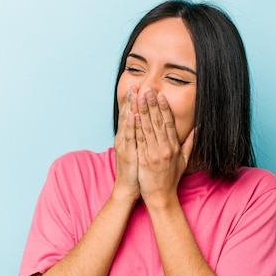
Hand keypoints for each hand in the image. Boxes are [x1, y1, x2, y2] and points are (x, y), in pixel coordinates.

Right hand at [113, 86, 139, 201]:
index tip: (140, 89)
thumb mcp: (140, 154)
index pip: (133, 117)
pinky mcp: (128, 154)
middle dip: (133, 100)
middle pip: (129, 116)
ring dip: (132, 108)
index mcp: (129, 139)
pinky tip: (134, 114)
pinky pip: (130, 138)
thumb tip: (151, 131)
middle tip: (136, 85)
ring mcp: (125, 146)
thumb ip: (145, 141)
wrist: (127, 189)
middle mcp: (124, 140)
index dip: (136, 103)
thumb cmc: (136, 173)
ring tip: (135, 93)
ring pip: (128, 124)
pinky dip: (131, 125)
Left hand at [135, 89, 194, 207]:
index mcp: (174, 147)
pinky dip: (137, 127)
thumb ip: (191, 144)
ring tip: (140, 97)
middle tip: (148, 90)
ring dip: (144, 111)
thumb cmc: (171, 179)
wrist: (161, 196)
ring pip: (149, 128)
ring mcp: (155, 153)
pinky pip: (140, 140)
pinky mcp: (145, 159)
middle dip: (153, 105)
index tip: (161, 96)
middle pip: (159, 122)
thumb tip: (198, 129)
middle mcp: (166, 148)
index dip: (165, 108)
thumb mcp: (184, 161)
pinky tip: (133, 115)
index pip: (169, 123)